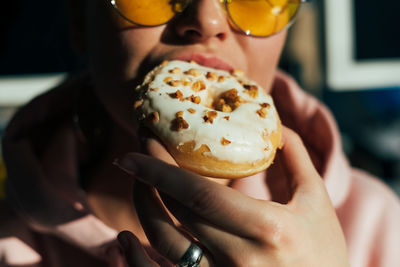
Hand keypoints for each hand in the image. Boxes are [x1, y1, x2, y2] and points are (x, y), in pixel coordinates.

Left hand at [116, 127, 349, 266]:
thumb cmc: (323, 252)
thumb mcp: (317, 202)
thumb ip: (297, 159)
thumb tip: (275, 125)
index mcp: (267, 228)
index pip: (199, 193)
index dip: (160, 167)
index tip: (137, 143)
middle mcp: (240, 259)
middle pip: (175, 213)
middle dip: (147, 177)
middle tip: (134, 152)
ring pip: (163, 243)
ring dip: (143, 208)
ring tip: (138, 182)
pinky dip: (137, 257)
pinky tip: (126, 236)